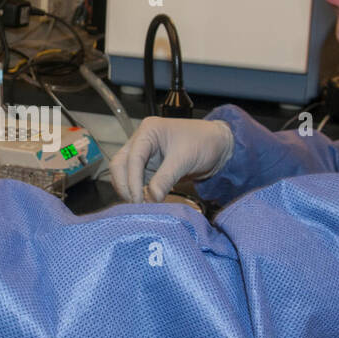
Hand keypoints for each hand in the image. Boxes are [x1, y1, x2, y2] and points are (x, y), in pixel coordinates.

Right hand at [109, 118, 233, 202]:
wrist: (218, 145)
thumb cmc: (204, 142)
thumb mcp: (185, 159)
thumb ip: (166, 178)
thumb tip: (151, 198)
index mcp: (148, 131)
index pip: (132, 157)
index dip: (132, 180)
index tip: (138, 199)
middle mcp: (141, 141)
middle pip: (120, 164)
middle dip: (125, 185)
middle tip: (135, 205)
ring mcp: (144, 154)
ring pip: (124, 174)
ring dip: (129, 190)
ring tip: (139, 206)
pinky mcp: (149, 167)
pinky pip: (136, 180)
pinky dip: (137, 191)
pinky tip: (144, 202)